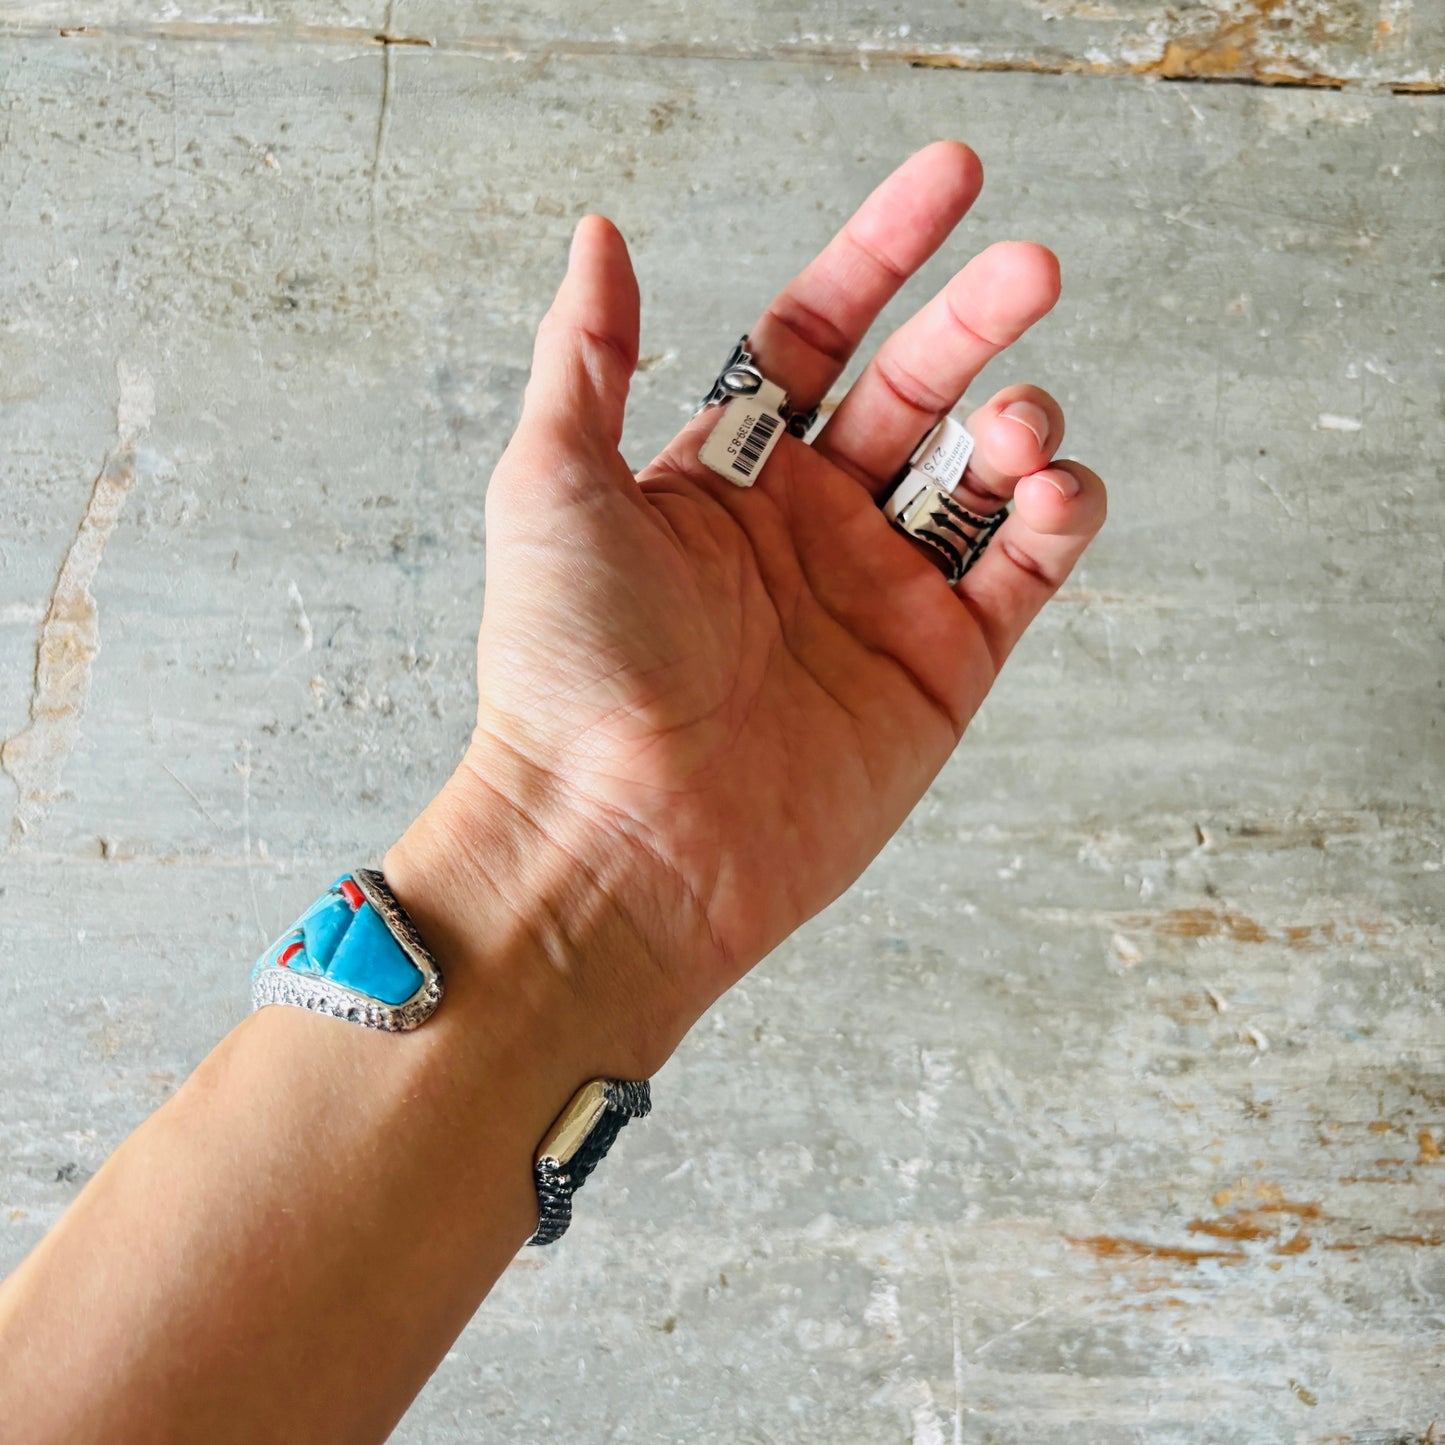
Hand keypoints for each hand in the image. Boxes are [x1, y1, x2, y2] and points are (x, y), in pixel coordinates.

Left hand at [388, 141, 1105, 1074]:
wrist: (620, 840)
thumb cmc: (567, 670)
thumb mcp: (552, 484)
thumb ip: (590, 355)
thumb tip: (600, 234)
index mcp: (725, 477)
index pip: (819, 333)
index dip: (882, 251)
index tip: (953, 179)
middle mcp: (807, 530)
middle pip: (916, 391)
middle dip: (976, 320)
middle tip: (1032, 266)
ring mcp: (879, 599)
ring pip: (981, 478)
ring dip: (1020, 425)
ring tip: (1019, 421)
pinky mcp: (939, 673)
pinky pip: (1021, 572)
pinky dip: (1055, 519)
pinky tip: (1050, 490)